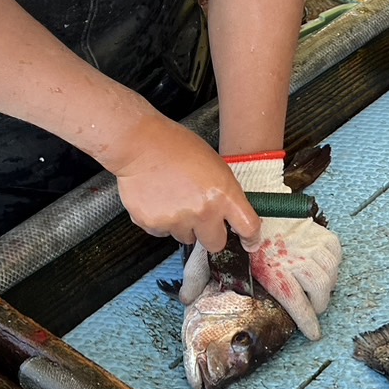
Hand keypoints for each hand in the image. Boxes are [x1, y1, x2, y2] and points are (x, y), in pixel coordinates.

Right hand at [103, 114, 260, 252]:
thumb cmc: (176, 147)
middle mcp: (202, 212)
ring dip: (183, 225)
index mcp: (223, 194)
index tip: (249, 242)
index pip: (247, 227)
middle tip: (201, 219)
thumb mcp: (215, 165)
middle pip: (215, 244)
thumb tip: (231, 214)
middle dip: (211, 235)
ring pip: (187, 238)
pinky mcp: (152, 224)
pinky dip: (161, 221)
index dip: (250, 238)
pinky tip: (157, 199)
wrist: (139, 144)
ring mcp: (176, 220)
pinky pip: (163, 233)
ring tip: (173, 198)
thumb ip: (224, 193)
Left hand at [177, 153, 340, 339]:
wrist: (253, 187)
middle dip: (321, 305)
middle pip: (322, 290)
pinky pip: (334, 250)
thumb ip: (198, 276)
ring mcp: (308, 243)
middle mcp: (295, 259)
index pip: (298, 303)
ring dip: (328, 284)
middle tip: (315, 308)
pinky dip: (334, 261)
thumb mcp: (211, 250)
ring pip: (331, 272)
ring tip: (319, 290)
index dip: (308, 321)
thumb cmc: (230, 221)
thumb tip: (185, 299)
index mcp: (272, 270)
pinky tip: (325, 266)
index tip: (313, 333)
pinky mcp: (315, 229)